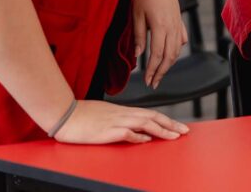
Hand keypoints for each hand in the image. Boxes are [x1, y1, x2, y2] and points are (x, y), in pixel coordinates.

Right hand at [54, 100, 188, 143]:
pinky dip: (137, 136)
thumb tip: (138, 132)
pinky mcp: (107, 131)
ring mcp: (116, 121)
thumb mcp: (106, 116)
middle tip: (185, 131)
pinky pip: (126, 132)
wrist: (65, 114)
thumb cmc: (83, 116)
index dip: (166, 120)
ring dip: (161, 130)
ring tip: (174, 136)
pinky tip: (146, 140)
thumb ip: (122, 122)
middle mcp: (123, 114)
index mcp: (123, 111)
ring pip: (144, 123)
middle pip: (152, 117)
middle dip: (171, 124)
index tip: (178, 126)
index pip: (150, 114)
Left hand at [132, 0, 187, 88]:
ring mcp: (178, 22)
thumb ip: (138, 36)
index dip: (152, 70)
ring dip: (169, 63)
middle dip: (162, 72)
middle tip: (154, 83)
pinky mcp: (179, 18)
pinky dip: (176, 50)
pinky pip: (181, 39)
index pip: (157, 55)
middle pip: (170, 56)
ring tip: (160, 72)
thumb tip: (138, 55)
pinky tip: (171, 54)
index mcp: (160, 26)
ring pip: (177, 49)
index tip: (147, 81)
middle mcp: (172, 26)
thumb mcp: (136, 14)